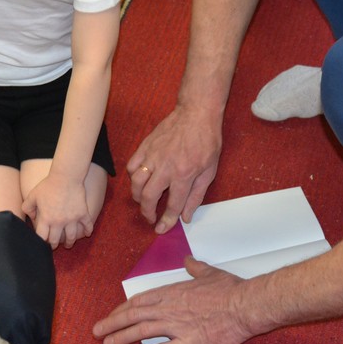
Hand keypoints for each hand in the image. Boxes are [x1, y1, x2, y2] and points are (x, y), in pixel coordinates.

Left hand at [22, 171, 92, 248]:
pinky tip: (87, 233)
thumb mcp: (33, 195)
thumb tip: (32, 217)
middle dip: (54, 245)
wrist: (66, 176)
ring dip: (70, 242)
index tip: (42, 241)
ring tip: (69, 244)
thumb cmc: (48, 185)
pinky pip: (87, 226)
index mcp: (46, 219)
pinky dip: (88, 231)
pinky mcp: (83, 214)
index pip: (42, 237)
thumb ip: (27, 207)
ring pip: (71, 237)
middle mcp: (59, 222)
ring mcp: (72, 219)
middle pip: (56, 240)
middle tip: (54, 245)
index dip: (41, 242)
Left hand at [93, 257, 255, 343]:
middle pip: (134, 315)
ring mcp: (177, 325)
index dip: (124, 308)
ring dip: (121, 338)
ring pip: (141, 332)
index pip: (141, 300)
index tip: (113, 314)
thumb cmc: (229, 289)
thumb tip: (188, 261)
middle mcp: (170, 308)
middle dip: (113, 323)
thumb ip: (195, 268)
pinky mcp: (187, 342)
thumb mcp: (210, 273)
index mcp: (173, 291)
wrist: (244, 305)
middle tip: (97, 331)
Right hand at [128, 104, 221, 232]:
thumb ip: (196, 196)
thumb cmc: (207, 142)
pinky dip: (132, 176)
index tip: (161, 229)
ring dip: (138, 197)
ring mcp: (153, 156)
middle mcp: (166, 167)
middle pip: (149, 197)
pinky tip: (139, 180)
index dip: (166, 221)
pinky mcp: (145, 146)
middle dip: (147, 212)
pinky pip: (132, 166)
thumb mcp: (210, 171)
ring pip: (136, 183)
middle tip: (150, 217)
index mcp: (184, 174)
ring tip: (144, 201)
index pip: (173, 205)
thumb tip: (185, 217)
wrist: (197, 114)